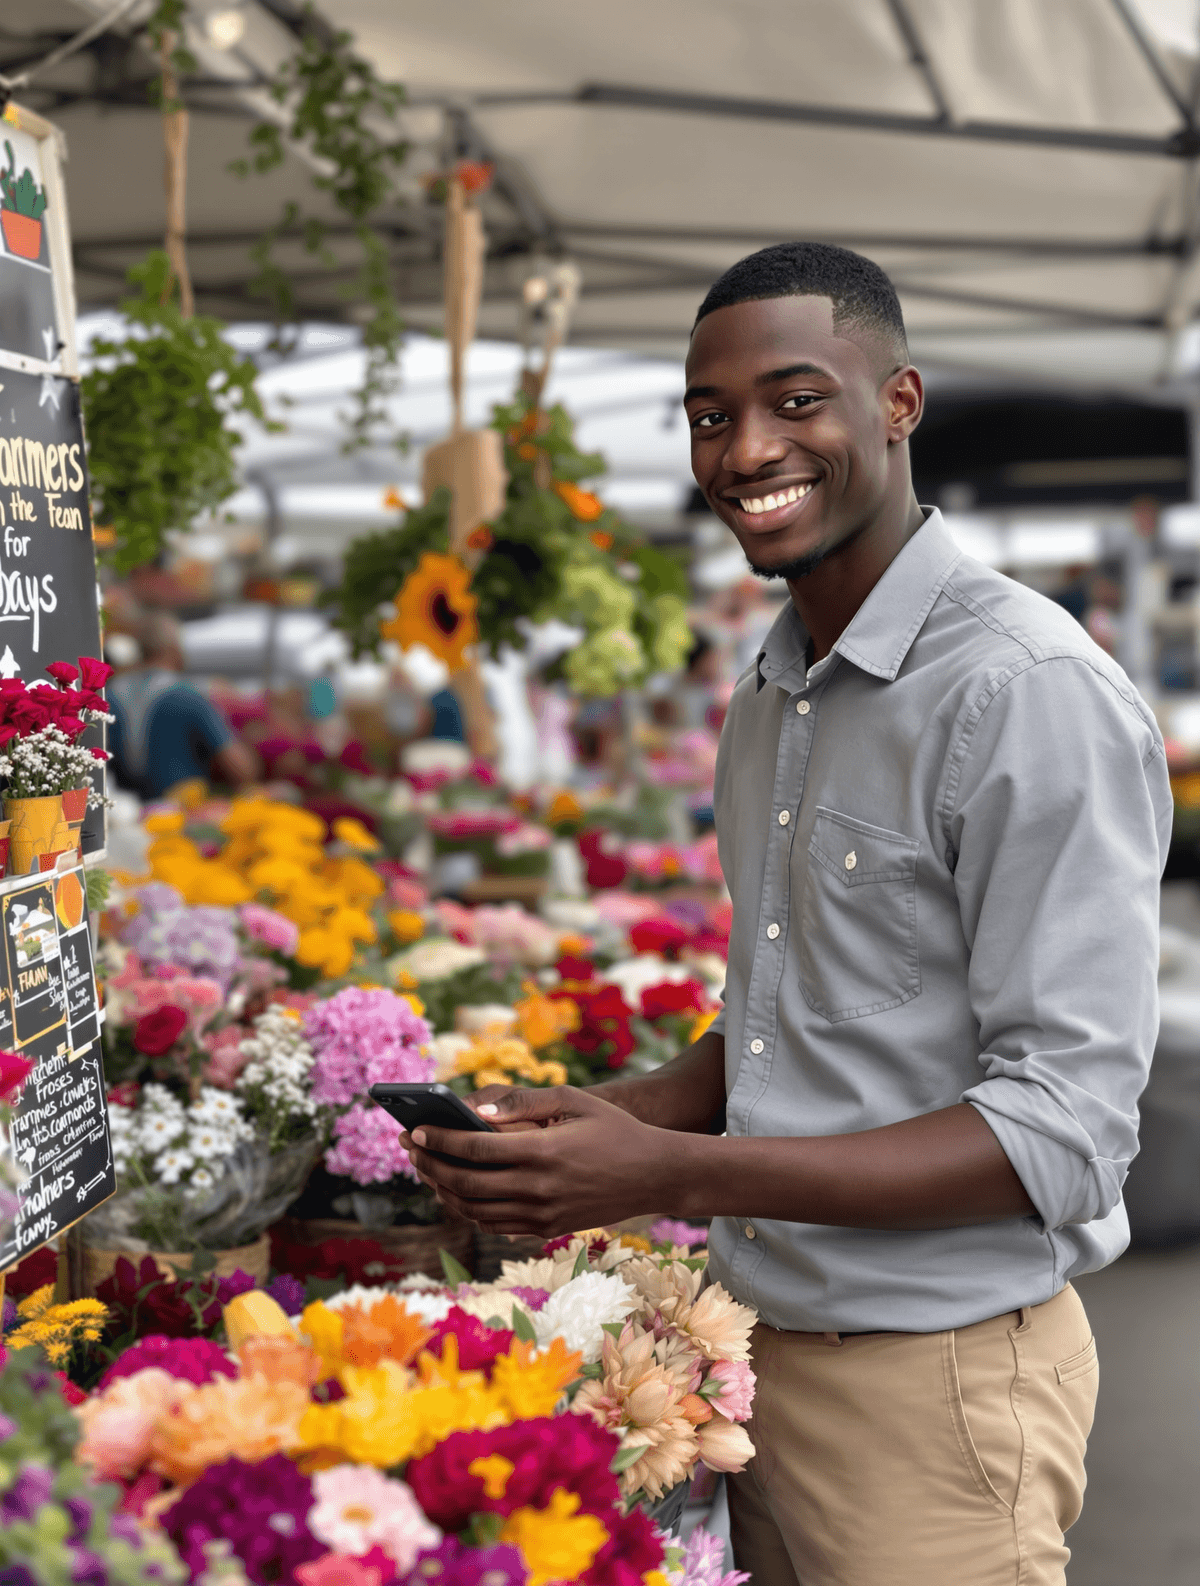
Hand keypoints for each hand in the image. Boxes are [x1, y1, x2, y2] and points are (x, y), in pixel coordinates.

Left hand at [401, 1084, 674, 1235]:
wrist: (654, 1174)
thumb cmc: (612, 1129)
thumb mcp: (574, 1101)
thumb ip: (524, 1103)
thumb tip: (477, 1111)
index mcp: (543, 1152)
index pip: (475, 1149)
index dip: (440, 1140)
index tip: (416, 1130)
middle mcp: (539, 1188)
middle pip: (465, 1182)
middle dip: (430, 1165)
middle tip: (410, 1148)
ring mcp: (542, 1214)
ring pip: (474, 1209)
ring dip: (442, 1189)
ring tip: (426, 1168)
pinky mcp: (546, 1230)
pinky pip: (494, 1224)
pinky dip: (467, 1209)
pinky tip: (456, 1190)